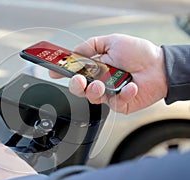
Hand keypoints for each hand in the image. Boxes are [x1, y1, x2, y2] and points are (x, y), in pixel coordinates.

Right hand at [50, 34, 166, 113]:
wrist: (160, 67)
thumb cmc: (139, 53)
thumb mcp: (112, 41)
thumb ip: (91, 46)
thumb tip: (75, 52)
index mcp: (95, 67)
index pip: (74, 72)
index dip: (63, 73)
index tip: (53, 71)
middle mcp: (99, 81)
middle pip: (79, 88)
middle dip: (76, 85)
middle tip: (79, 80)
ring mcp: (109, 93)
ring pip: (92, 97)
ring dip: (94, 90)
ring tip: (101, 83)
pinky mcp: (120, 104)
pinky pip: (114, 103)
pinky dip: (123, 93)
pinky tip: (130, 85)